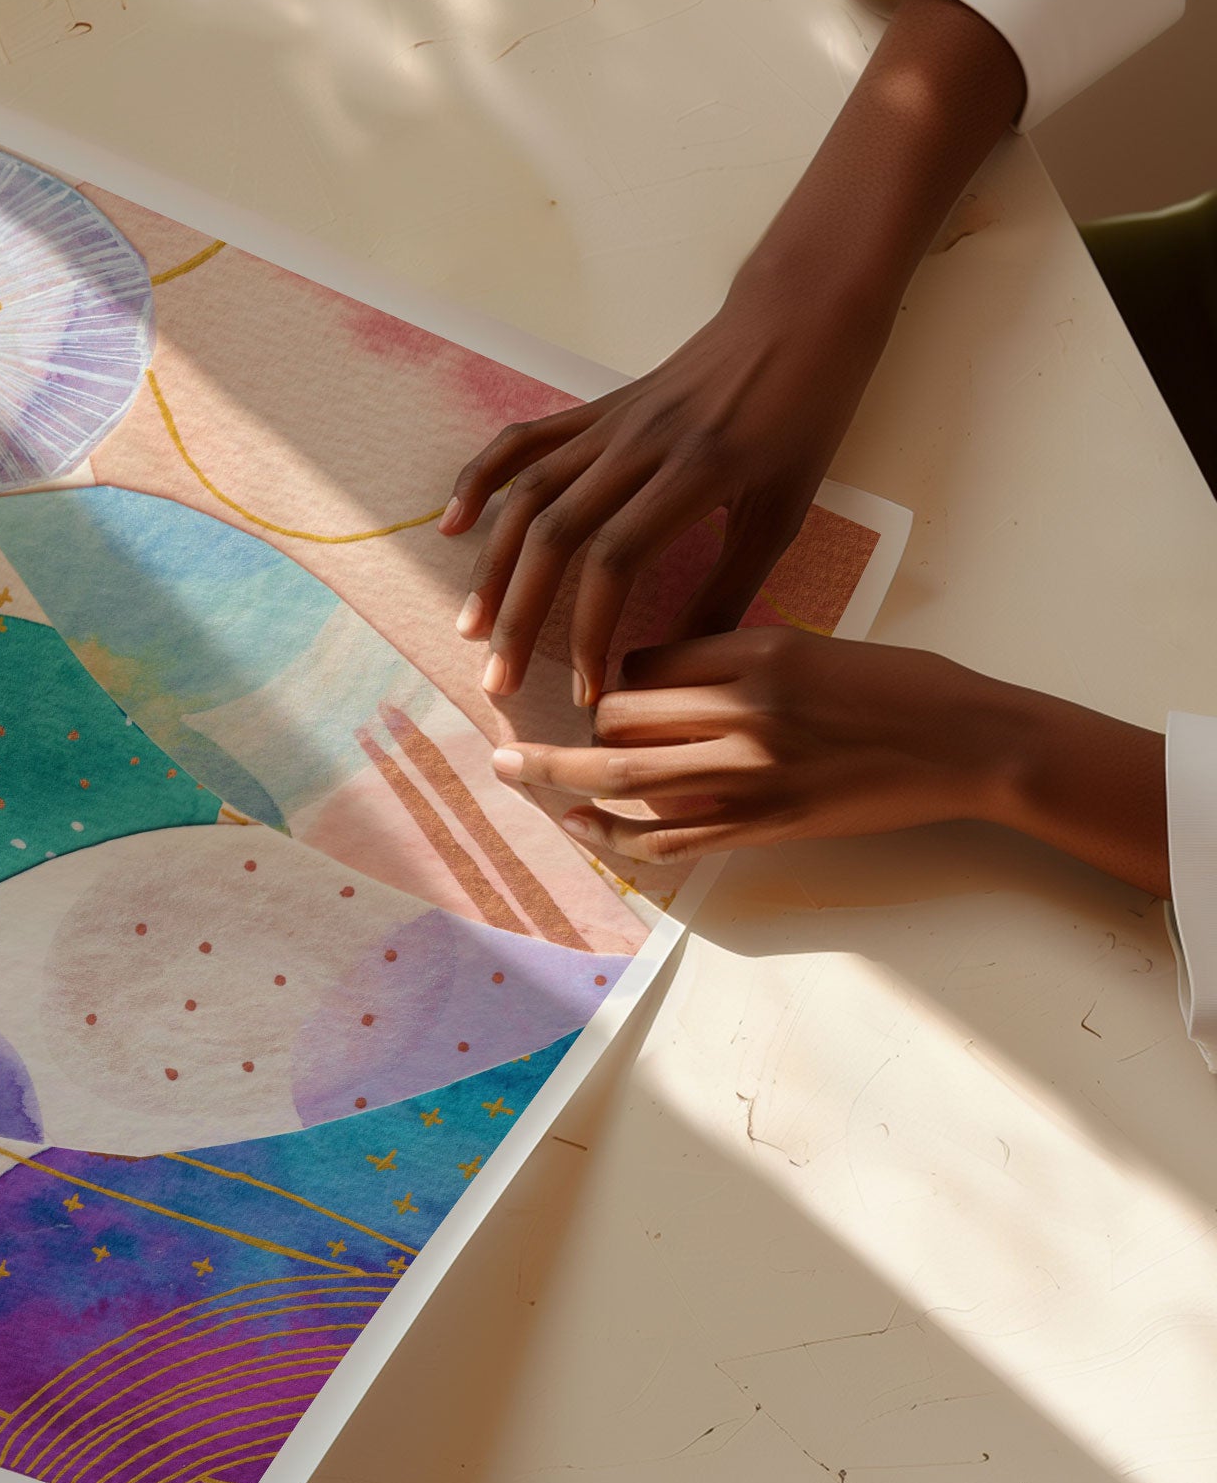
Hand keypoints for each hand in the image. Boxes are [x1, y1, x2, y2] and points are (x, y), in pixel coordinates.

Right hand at [442, 273, 886, 701]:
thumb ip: (731, 586)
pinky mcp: (596, 409)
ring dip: (492, 566)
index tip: (587, 692)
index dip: (590, 631)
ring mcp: (609, 423)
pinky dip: (481, 480)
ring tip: (471, 626)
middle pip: (554, 534)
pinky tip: (453, 525)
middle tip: (499, 680)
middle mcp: (639, 445)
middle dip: (520, 615)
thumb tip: (682, 662)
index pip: (615, 560)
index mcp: (694, 472)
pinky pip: (524, 441)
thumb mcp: (785, 510)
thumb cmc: (804, 416)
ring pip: (528, 495)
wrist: (797, 316)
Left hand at [491, 629, 1169, 895]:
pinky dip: (616, 834)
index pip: (644, 660)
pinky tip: (580, 825)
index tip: (602, 684)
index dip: (613, 673)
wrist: (970, 745)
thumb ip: (731, 657)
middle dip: (577, 728)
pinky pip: (670, 838)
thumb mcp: (809, 645)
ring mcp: (752, 777)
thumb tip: (649, 675)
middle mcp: (744, 714)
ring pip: (627, 780)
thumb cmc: (898, 685)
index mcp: (756, 653)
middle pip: (620, 718)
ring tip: (512, 770)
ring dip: (561, 777)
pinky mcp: (766, 826)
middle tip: (528, 728)